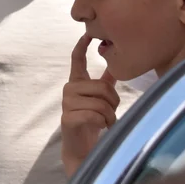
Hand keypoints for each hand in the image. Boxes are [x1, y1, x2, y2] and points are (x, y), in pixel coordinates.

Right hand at [61, 35, 118, 176]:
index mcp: (77, 83)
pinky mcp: (68, 118)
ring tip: (107, 122)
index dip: (81, 47)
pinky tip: (100, 127)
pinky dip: (103, 123)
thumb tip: (117, 62)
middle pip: (101, 86)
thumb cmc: (93, 122)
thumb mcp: (101, 99)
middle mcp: (69, 90)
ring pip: (99, 102)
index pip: (77, 60)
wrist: (82, 148)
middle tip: (111, 113)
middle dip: (113, 102)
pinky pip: (94, 115)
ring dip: (110, 115)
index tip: (87, 35)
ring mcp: (66, 103)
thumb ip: (106, 82)